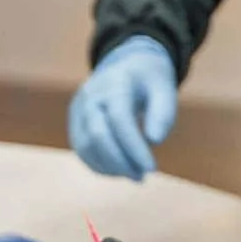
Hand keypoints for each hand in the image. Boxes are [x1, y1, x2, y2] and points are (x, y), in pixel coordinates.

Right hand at [68, 36, 176, 181]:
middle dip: (120, 162)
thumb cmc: (149, 80)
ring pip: (85, 146)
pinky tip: (120, 170)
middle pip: (98, 136)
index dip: (134, 147)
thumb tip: (155, 140)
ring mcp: (78, 110)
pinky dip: (99, 165)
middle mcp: (90, 96)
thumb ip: (163, 112)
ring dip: (109, 167)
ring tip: (134, 175)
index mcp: (114, 84)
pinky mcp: (75, 123)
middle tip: (142, 177)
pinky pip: (82, 150)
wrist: (125, 64)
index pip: (119, 120)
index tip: (151, 168)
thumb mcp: (164, 88)